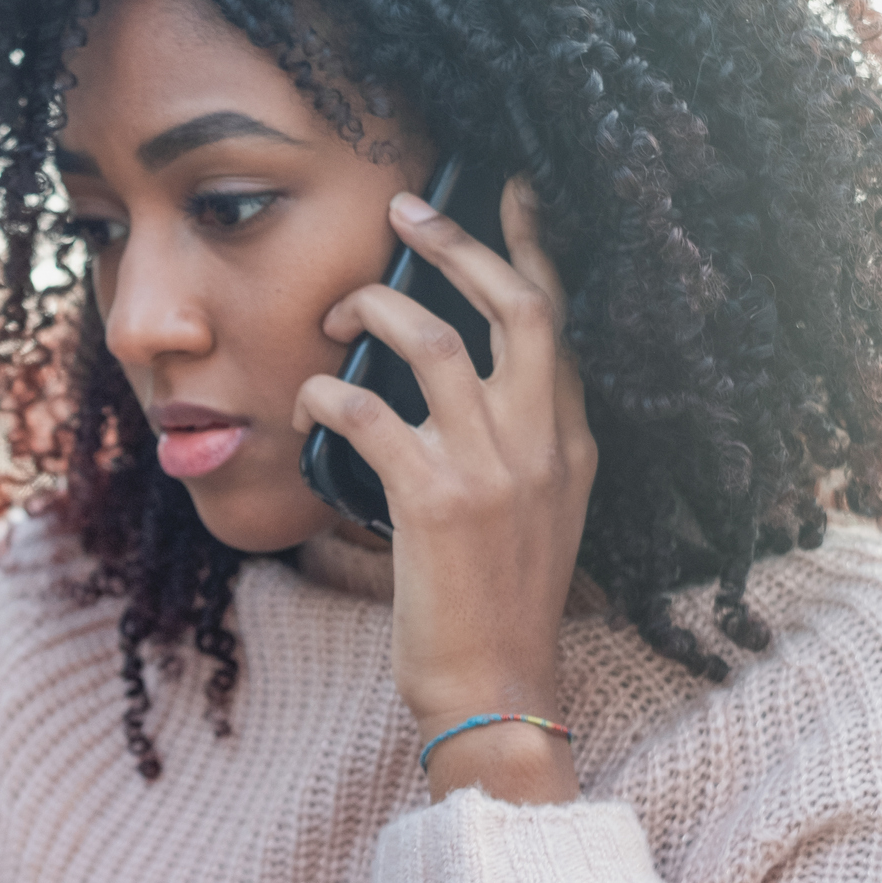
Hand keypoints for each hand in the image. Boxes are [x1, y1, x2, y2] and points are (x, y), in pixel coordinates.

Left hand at [293, 178, 594, 803]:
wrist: (497, 689)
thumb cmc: (497, 608)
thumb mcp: (535, 514)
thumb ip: (514, 447)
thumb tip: (447, 385)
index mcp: (573, 442)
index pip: (560, 322)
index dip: (534, 249)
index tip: (513, 193)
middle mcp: (545, 442)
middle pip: (515, 306)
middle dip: (459, 244)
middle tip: (405, 207)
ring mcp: (495, 469)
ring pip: (438, 344)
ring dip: (378, 309)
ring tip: (336, 307)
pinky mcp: (436, 501)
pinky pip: (371, 413)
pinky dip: (330, 391)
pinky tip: (309, 394)